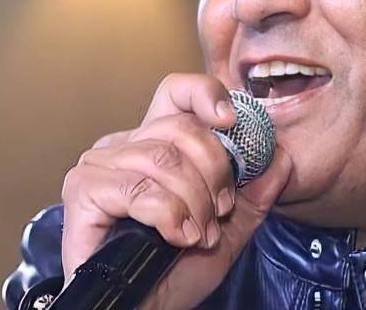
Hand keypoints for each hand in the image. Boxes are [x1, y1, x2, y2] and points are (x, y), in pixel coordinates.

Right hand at [60, 73, 291, 309]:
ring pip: (164, 160)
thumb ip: (255, 195)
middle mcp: (124, 146)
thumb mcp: (229, 231)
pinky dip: (168, 216)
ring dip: (194, 203)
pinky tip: (176, 237)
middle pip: (181, 128)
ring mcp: (100, 166)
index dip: (206, 95)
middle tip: (220, 211)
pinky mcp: (83, 192)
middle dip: (214, 173)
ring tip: (198, 233)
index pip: (177, 92)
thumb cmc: (175, 272)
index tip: (232, 121)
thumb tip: (282, 158)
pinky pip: (139, 190)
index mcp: (156, 144)